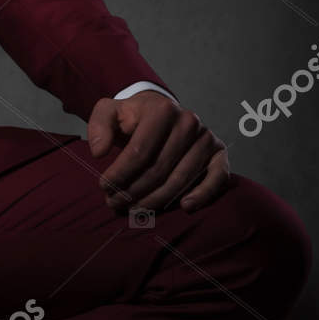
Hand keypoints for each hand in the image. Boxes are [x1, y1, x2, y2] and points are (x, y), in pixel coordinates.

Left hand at [86, 91, 230, 214]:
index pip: (139, 151)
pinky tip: (185, 207)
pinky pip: (217, 179)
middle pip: (158, 169)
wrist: (161, 113)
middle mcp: (189, 122)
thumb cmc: (134, 118)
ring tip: (134, 209)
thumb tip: (99, 151)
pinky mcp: (219, 154)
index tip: (104, 187)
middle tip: (115, 203)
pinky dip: (202, 195)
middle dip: (133, 191)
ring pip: (179, 180)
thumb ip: (99, 125)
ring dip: (155, 201)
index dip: (119, 174)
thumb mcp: (110, 112)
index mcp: (162, 110)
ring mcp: (206, 138)